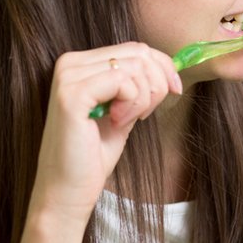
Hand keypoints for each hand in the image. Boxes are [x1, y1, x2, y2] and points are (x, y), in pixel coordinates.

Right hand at [29, 42, 180, 226]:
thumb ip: (138, 86)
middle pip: (139, 53)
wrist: (67, 193)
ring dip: (144, 98)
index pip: (135, 48)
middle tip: (145, 114)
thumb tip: (170, 66)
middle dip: (157, 84)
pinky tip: (117, 123)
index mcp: (79, 63)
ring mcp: (68, 77)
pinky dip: (133, 104)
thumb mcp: (123, 111)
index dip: (163, 66)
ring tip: (126, 121)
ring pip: (136, 66)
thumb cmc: (92, 156)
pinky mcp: (72, 95)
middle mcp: (69, 63)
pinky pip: (124, 82)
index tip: (175, 89)